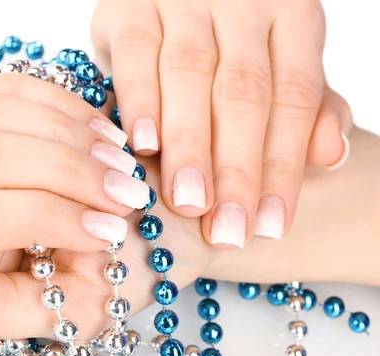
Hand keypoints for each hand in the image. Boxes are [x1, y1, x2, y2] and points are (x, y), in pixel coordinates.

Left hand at [0, 73, 211, 339]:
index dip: (46, 219)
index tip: (110, 235)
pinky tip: (106, 138)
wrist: (153, 224)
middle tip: (126, 197)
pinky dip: (68, 108)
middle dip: (65, 173)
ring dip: (69, 139)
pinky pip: (11, 87)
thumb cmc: (115, 271)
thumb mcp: (66, 313)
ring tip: (122, 168)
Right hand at [91, 0, 352, 247]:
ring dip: (189, 144)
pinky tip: (143, 146)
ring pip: (190, 75)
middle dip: (236, 167)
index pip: (293, 96)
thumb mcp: (279, 60)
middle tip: (227, 229)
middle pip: (243, 91)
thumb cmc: (229, 39)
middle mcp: (241, 2)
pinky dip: (139, 101)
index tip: (268, 226)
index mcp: (291, 14)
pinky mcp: (128, 4)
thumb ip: (306, 104)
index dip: (283, 165)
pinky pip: (135, 52)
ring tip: (190, 202)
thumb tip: (331, 156)